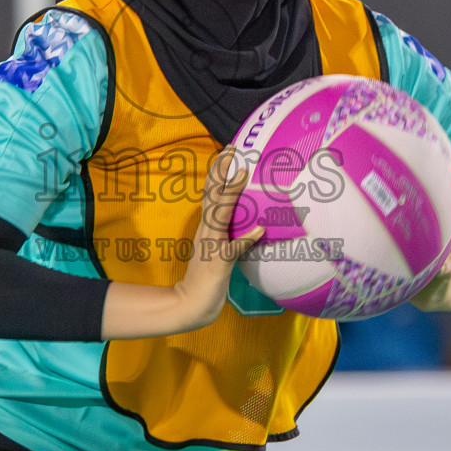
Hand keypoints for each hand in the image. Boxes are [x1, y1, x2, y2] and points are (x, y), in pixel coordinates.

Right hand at [100, 147, 264, 339]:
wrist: (192, 302)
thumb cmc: (207, 276)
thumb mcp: (219, 249)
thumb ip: (231, 234)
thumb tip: (252, 225)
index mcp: (207, 226)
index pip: (211, 193)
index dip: (218, 172)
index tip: (227, 151)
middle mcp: (207, 230)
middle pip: (212, 195)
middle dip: (220, 171)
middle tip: (230, 149)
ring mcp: (212, 244)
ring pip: (220, 213)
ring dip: (230, 193)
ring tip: (242, 174)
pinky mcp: (219, 262)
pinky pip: (234, 249)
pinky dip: (246, 239)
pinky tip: (259, 231)